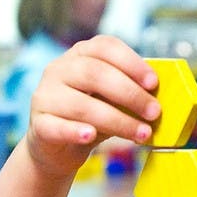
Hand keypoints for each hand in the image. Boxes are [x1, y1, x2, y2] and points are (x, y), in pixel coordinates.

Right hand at [25, 35, 161, 178]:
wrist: (56, 149)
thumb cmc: (88, 119)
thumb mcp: (110, 100)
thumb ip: (128, 94)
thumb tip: (158, 97)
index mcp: (79, 55)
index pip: (105, 47)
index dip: (132, 63)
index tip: (154, 83)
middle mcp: (58, 70)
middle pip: (94, 74)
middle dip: (130, 94)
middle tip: (154, 112)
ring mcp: (45, 96)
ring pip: (81, 104)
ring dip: (117, 120)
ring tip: (140, 134)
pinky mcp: (38, 124)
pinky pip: (57, 126)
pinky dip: (76, 131)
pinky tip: (91, 136)